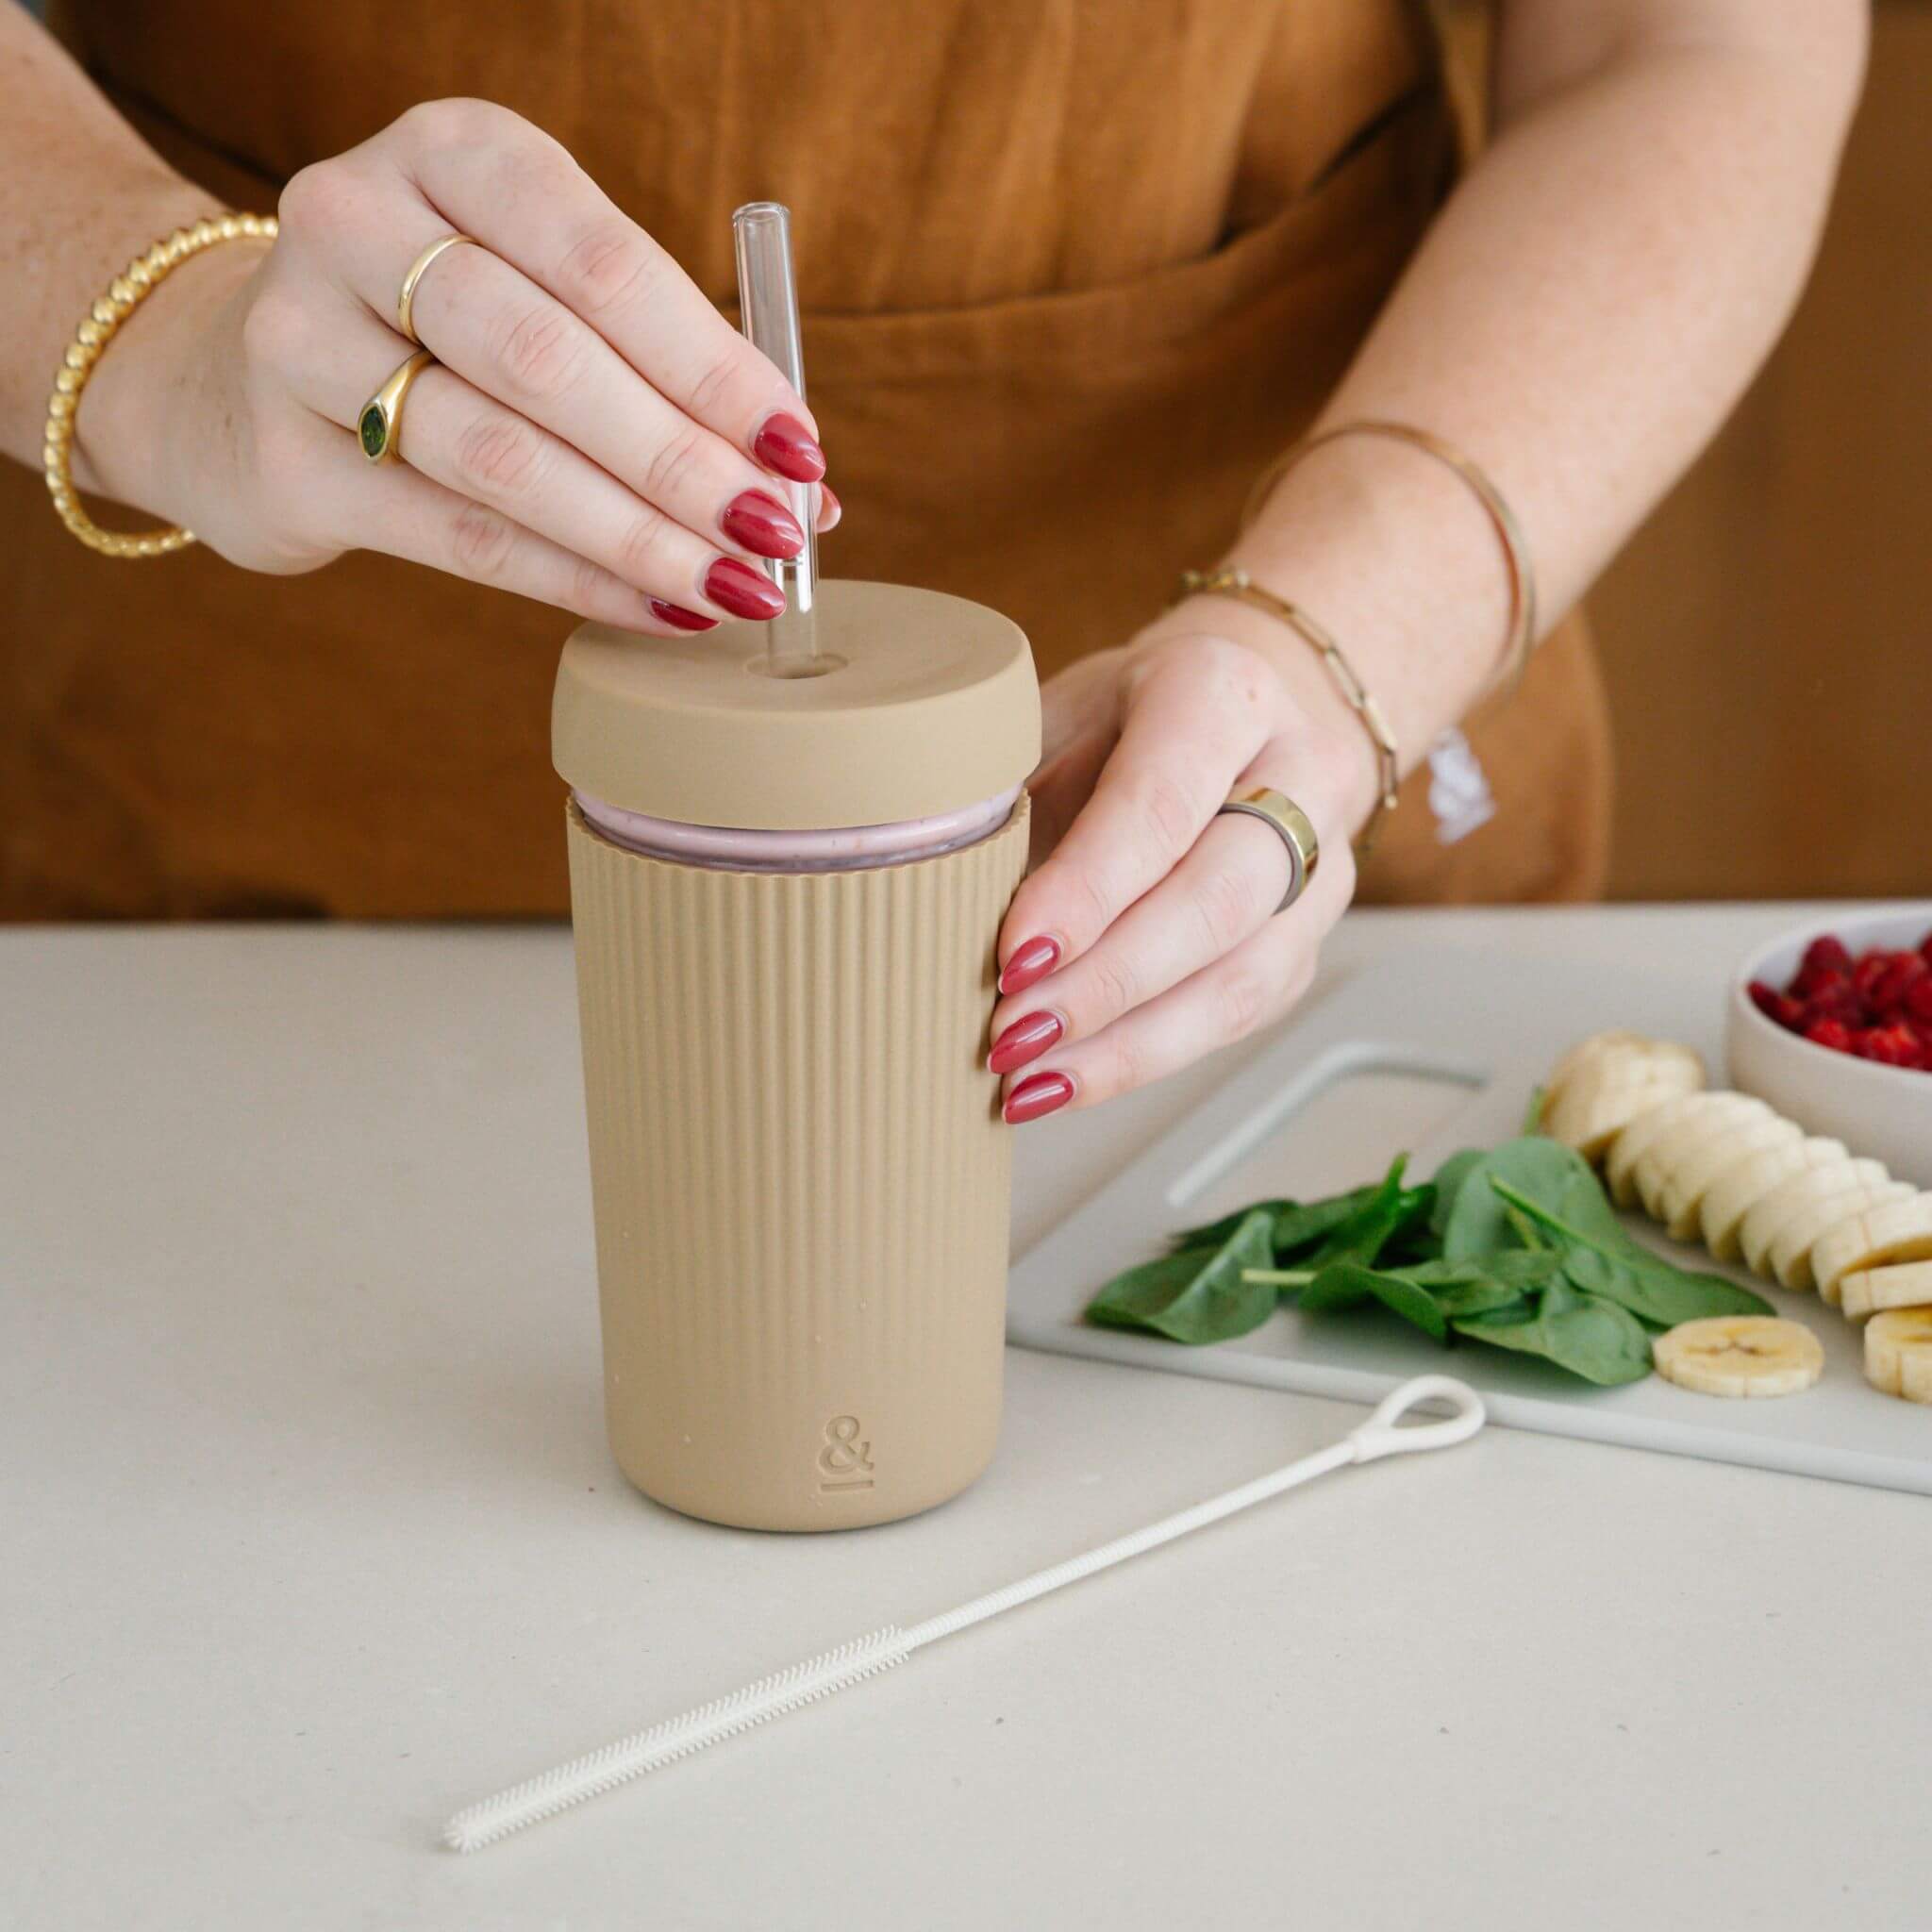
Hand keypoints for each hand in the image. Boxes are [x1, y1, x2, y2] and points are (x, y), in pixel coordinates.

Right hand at [76, 98, 835, 632]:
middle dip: (681, 461)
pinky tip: (658, 607)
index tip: (798, 449)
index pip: (604, 263)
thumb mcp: (545, 295)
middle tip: (773, 532)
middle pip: (549, 361)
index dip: (711, 367)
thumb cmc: (445, 333)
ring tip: (734, 584)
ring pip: (501, 458)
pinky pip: (459, 537)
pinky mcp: (287, 464)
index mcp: (454, 152)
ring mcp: (302, 341)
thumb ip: (667, 373)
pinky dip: (576, 581)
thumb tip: (809, 492)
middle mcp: (359, 222)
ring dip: (638, 535)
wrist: (238, 378)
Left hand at [989, 606, 1376, 1121]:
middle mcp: (1298, 772)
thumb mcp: (1050, 714)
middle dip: (1106, 982)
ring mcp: (1321, 863)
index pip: (1161, 804)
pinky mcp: (1306, 938)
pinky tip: (1069, 1079)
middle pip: (1218, 901)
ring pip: (1242, 977)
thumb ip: (1009, 794)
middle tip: (1013, 1032)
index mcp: (1220, 689)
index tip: (1013, 958)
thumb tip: (933, 899)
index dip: (1087, 892)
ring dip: (1127, 1044)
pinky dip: (1146, 1056)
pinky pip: (1239, 1015)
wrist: (1231, 709)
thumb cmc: (1119, 715)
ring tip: (1031, 1080)